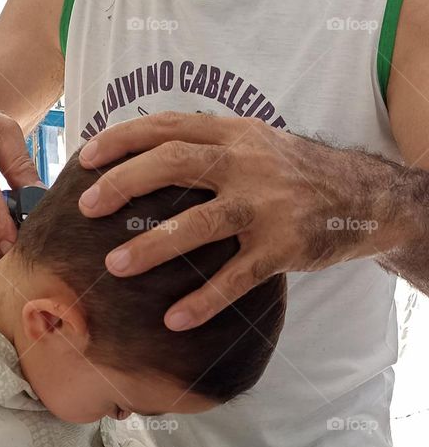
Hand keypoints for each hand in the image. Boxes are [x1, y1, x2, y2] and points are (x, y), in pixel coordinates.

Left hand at [78, 112, 390, 328]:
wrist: (361, 197)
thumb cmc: (292, 173)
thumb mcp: (254, 143)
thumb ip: (206, 145)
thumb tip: (139, 156)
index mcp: (234, 132)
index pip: (168, 126)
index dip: (122, 139)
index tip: (85, 158)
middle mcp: (247, 162)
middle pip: (176, 163)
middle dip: (125, 183)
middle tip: (87, 206)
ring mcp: (265, 205)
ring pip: (200, 222)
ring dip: (153, 245)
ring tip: (114, 266)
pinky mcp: (282, 246)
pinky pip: (236, 276)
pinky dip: (203, 299)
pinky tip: (174, 320)